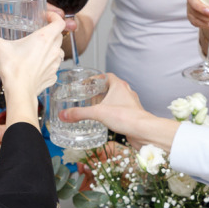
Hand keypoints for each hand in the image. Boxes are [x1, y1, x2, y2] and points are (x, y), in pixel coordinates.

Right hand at [0, 17, 64, 124]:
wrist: (20, 92)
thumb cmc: (13, 69)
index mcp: (44, 39)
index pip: (60, 22)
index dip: (55, 17)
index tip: (47, 17)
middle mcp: (53, 50)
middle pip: (60, 36)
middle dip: (52, 32)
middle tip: (40, 33)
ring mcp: (55, 64)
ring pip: (59, 51)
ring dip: (52, 48)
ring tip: (39, 49)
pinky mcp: (53, 76)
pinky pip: (54, 67)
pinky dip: (49, 64)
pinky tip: (38, 65)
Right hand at [23, 0, 82, 32]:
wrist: (70, 6)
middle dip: (45, 6)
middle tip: (60, 12)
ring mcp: (35, 9)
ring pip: (36, 15)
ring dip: (51, 20)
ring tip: (68, 23)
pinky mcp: (40, 22)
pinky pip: (44, 25)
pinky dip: (57, 28)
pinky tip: (70, 28)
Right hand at [61, 74, 181, 150]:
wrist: (144, 131)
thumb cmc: (127, 117)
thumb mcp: (98, 113)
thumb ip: (79, 113)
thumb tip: (64, 115)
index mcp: (119, 86)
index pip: (107, 76)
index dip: (97, 78)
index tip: (88, 82)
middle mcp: (126, 93)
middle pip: (111, 87)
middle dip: (100, 91)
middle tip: (89, 95)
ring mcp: (130, 104)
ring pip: (117, 99)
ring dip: (107, 102)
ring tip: (96, 107)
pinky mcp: (132, 115)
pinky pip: (121, 110)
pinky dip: (113, 113)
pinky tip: (106, 119)